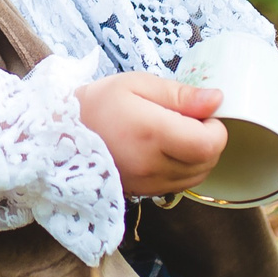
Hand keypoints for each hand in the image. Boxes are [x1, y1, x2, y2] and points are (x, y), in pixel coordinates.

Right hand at [76, 73, 226, 196]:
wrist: (60, 135)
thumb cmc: (99, 104)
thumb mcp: (137, 84)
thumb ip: (180, 94)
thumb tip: (216, 99)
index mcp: (152, 133)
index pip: (209, 144)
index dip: (216, 128)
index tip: (203, 113)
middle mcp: (152, 165)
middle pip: (207, 162)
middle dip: (209, 140)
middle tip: (189, 120)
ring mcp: (148, 183)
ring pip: (197, 177)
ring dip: (198, 157)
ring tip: (176, 134)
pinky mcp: (143, 192)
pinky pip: (180, 185)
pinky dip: (184, 169)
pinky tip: (167, 150)